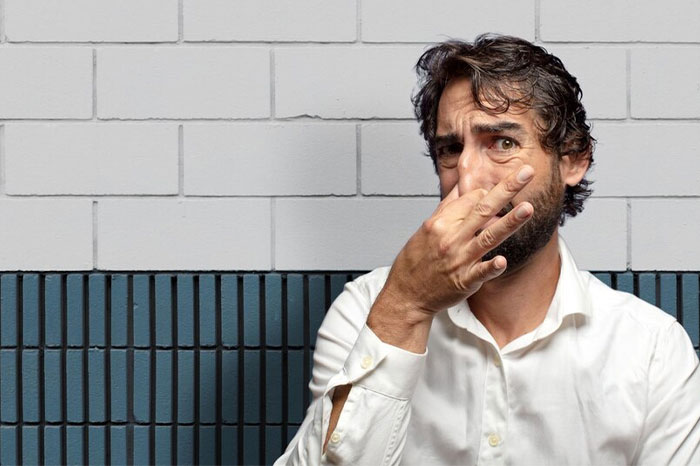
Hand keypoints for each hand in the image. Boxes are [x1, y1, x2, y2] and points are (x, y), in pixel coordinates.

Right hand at [369, 165, 534, 342]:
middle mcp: (451, 238)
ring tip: (528, 208)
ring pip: (488, 237)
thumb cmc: (417, 260)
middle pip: (483, 209)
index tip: (497, 193)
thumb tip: (463, 187)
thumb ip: (448, 207)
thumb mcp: (427, 228)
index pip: (471, 199)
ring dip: (509, 222)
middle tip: (527, 172)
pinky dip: (491, 267)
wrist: (407, 294)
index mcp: (441, 222)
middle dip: (506, 190)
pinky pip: (480, 273)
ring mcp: (459, 260)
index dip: (488, 193)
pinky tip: (503, 260)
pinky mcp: (464, 281)